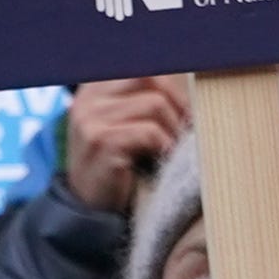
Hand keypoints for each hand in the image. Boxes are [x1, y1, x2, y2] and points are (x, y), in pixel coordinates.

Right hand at [59, 77, 190, 217]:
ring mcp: (92, 119)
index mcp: (95, 88)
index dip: (172, 86)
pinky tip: (163, 159)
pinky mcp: (101, 142)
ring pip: (155, 104)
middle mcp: (89, 98)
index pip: (143, 69)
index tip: (185, 110)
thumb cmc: (115, 165)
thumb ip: (141, 102)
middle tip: (185, 128)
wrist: (88, 209)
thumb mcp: (122, 125)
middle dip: (176, 102)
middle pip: (150, 78)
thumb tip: (190, 87)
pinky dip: (164, 145)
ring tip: (171, 148)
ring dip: (172, 129)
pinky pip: (149, 132)